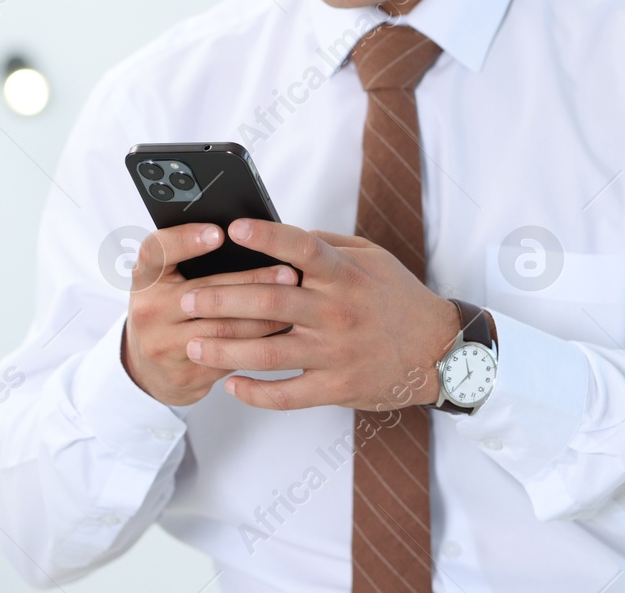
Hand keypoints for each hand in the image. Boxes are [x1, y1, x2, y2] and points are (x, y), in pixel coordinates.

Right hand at [122, 222, 300, 406]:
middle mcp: (148, 311)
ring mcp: (164, 346)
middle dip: (252, 281)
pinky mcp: (185, 375)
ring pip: (223, 328)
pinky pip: (230, 357)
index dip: (186, 240)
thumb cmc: (169, 310)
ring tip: (294, 300)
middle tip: (288, 272)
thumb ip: (192, 261)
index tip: (219, 233)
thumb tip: (250, 236)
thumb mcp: (167, 282)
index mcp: (145, 278)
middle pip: (204, 292)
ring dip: (264, 315)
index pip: (156, 251)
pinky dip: (259, 342)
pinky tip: (283, 331)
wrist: (149, 369)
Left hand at [180, 218, 460, 412]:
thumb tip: (280, 232)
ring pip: (268, 352)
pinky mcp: (337, 387)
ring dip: (225, 348)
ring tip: (193, 343)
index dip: (266, 237)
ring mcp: (335, 352)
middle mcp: (337, 311)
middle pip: (269, 301)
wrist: (438, 351)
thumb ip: (326, 244)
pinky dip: (255, 393)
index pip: (300, 248)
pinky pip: (287, 395)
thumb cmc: (398, 298)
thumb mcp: (372, 258)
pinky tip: (231, 385)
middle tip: (186, 298)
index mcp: (343, 274)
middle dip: (220, 299)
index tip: (233, 228)